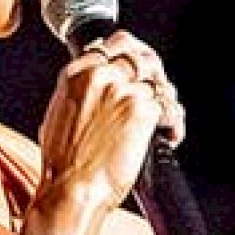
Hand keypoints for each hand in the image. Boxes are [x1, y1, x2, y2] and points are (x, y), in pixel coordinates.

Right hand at [34, 34, 185, 225]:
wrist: (71, 189)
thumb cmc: (63, 165)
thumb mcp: (59, 117)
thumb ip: (81, 95)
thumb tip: (98, 94)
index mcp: (76, 74)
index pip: (114, 44)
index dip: (134, 54)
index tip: (142, 66)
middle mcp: (101, 76)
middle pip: (143, 56)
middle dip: (157, 72)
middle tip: (160, 89)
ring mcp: (124, 91)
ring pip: (161, 85)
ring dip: (168, 103)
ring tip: (167, 121)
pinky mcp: (144, 111)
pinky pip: (170, 109)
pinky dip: (175, 124)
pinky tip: (170, 136)